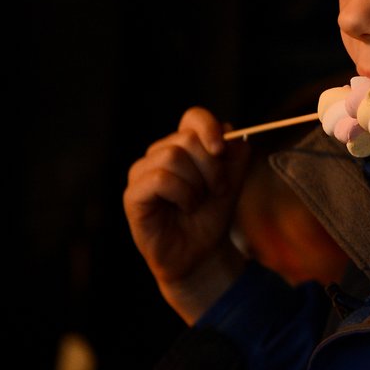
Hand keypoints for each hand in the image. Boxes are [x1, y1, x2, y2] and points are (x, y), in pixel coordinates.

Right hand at [123, 106, 251, 323]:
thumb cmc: (212, 215)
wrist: (202, 252)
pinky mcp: (133, 194)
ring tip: (197, 202)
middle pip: (187, 138)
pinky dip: (182, 194)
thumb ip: (236, 155)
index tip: (222, 149)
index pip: (193, 117)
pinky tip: (185, 207)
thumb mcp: (233, 181)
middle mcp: (159, 153)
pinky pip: (160, 179)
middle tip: (216, 190)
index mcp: (183, 145)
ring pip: (173, 156)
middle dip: (212, 167)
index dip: (210, 127)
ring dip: (197, 184)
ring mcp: (143, 172)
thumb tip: (233, 132)